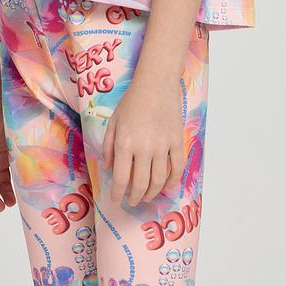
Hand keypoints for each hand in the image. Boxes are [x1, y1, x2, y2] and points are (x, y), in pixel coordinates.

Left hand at [102, 78, 183, 206]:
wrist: (155, 84)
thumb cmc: (131, 101)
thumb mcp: (113, 121)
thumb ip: (108, 146)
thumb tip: (110, 168)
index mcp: (125, 143)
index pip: (121, 179)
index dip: (118, 194)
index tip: (116, 201)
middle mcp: (144, 148)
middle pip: (140, 184)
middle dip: (134, 197)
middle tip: (132, 201)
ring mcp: (163, 146)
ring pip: (159, 180)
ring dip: (152, 193)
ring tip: (146, 196)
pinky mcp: (177, 142)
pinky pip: (177, 168)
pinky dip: (172, 182)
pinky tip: (166, 187)